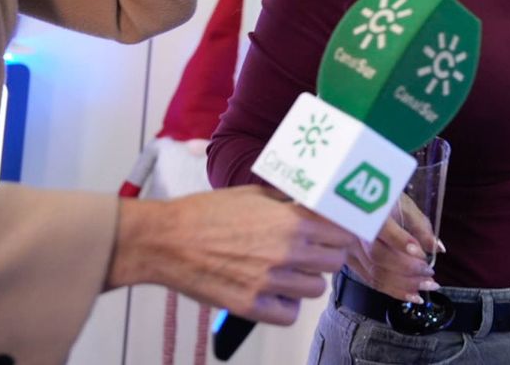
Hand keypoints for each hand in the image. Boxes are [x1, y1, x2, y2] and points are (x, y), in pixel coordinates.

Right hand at [106, 187, 352, 325]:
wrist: (166, 240)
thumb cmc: (206, 213)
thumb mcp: (255, 195)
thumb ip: (289, 204)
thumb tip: (315, 208)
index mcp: (291, 222)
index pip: (342, 233)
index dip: (342, 233)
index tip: (338, 233)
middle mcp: (287, 253)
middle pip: (334, 263)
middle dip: (327, 255)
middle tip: (313, 251)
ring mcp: (270, 283)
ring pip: (316, 289)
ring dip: (307, 280)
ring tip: (290, 271)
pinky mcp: (251, 307)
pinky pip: (290, 314)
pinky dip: (287, 305)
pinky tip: (276, 292)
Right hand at [341, 194, 440, 303]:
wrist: (362, 206)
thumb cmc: (387, 203)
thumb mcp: (407, 207)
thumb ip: (421, 227)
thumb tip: (438, 248)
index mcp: (370, 214)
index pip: (384, 231)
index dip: (403, 244)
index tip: (423, 254)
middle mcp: (356, 234)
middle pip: (379, 257)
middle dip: (408, 269)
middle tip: (429, 274)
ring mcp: (350, 251)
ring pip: (375, 274)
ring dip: (403, 285)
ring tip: (425, 286)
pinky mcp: (351, 264)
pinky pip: (372, 282)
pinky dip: (393, 291)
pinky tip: (412, 295)